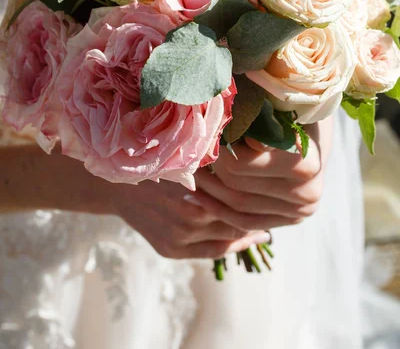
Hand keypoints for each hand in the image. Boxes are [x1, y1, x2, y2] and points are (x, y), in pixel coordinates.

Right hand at [0, 144, 267, 259]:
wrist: (115, 180)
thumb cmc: (154, 158)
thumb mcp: (184, 151)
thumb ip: (214, 158)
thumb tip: (251, 156)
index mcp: (196, 186)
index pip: (241, 199)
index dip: (262, 197)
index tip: (277, 192)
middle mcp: (189, 214)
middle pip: (238, 220)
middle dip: (259, 215)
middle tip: (279, 208)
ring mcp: (179, 235)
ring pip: (227, 238)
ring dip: (248, 232)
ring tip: (265, 222)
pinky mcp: (170, 248)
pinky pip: (211, 251)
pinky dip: (230, 244)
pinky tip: (243, 237)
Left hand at [193, 117, 332, 232]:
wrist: (312, 140)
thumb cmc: (288, 116)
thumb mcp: (276, 111)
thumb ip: (261, 122)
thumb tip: (245, 138)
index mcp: (306, 162)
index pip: (244, 162)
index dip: (217, 150)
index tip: (200, 140)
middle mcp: (307, 192)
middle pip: (239, 183)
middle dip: (210, 168)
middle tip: (189, 155)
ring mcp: (299, 211)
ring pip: (238, 204)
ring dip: (207, 189)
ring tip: (187, 174)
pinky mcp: (289, 221)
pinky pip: (244, 221)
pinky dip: (217, 210)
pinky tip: (195, 198)